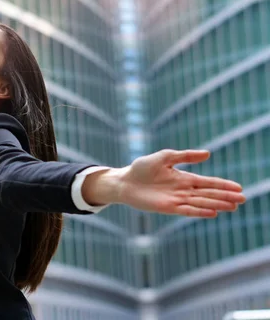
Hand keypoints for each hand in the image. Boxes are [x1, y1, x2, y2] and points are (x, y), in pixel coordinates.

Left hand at [114, 149, 245, 216]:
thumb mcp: (164, 157)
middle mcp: (183, 190)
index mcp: (183, 178)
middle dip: (225, 196)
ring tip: (233, 207)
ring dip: (216, 204)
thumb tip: (208, 154)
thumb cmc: (142, 168)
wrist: (124, 181)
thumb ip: (185, 156)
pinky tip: (212, 212)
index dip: (222, 185)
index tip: (238, 187)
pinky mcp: (167, 208)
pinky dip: (199, 211)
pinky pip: (187, 210)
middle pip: (208, 194)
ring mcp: (176, 200)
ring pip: (201, 202)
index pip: (207, 182)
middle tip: (242, 199)